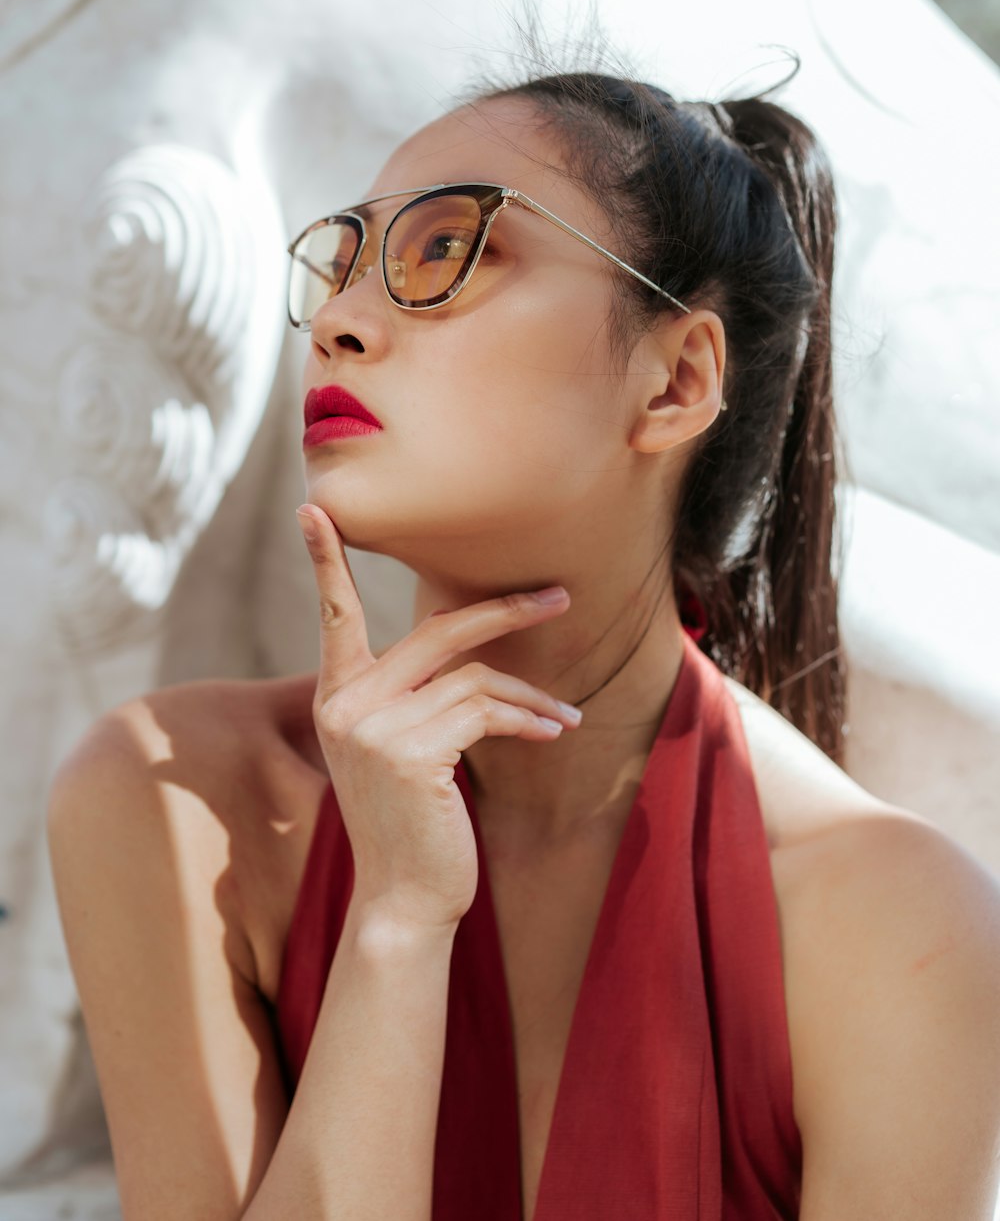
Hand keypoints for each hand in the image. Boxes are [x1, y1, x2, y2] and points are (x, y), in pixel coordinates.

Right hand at [295, 502, 581, 932]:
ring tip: (563, 713)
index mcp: (337, 695)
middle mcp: (346, 703)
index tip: (313, 508)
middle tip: (559, 597)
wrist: (404, 899)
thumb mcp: (399, 748)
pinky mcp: (411, 751)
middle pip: (438, 629)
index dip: (324, 560)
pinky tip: (553, 731)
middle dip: (506, 610)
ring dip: (530, 694)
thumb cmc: (410, 820)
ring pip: (475, 676)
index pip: (332, 614)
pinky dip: (528, 718)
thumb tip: (467, 636)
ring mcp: (374, 726)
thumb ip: (413, 692)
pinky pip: (486, 711)